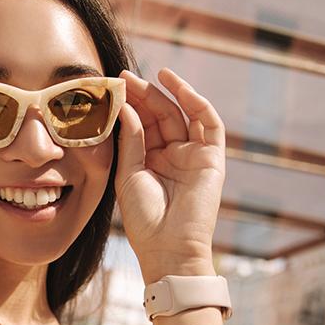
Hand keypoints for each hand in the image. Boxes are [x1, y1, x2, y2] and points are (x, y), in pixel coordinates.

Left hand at [114, 68, 225, 279]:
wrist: (168, 248)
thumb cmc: (144, 219)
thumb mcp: (128, 174)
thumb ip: (130, 140)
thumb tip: (127, 107)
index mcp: (151, 161)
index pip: (142, 125)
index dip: (130, 105)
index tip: (112, 87)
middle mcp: (173, 155)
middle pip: (160, 116)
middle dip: (144, 95)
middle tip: (124, 77)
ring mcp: (194, 156)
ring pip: (182, 115)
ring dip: (167, 93)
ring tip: (149, 76)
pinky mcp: (212, 158)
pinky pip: (209, 123)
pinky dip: (195, 102)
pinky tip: (177, 87)